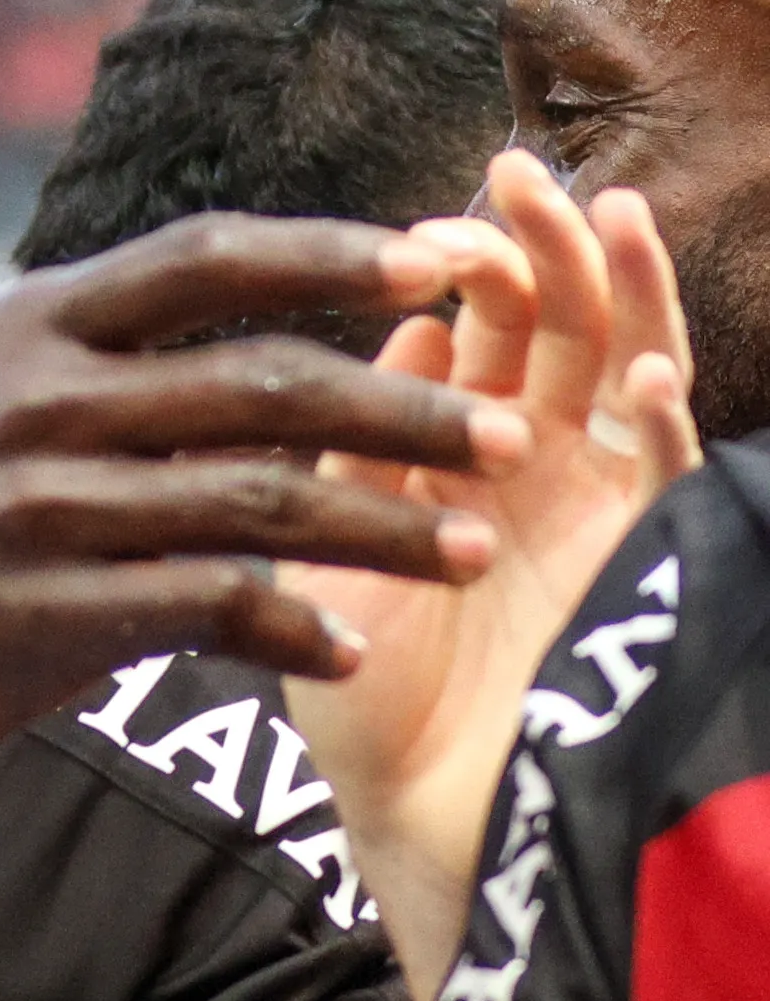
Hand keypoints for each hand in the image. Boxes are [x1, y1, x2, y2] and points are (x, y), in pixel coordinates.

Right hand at [0, 215, 525, 906]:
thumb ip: (78, 367)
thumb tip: (233, 344)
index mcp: (19, 331)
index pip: (208, 258)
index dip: (338, 252)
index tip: (449, 257)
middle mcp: (34, 401)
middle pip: (267, 378)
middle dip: (407, 404)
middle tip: (508, 429)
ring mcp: (38, 507)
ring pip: (263, 496)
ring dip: (385, 525)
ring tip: (471, 546)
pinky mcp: (44, 614)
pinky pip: (212, 607)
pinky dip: (296, 627)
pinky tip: (349, 648)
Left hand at [282, 154, 695, 997]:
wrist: (421, 829)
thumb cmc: (367, 699)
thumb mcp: (338, 553)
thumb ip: (353, 453)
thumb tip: (401, 338)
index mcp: (457, 460)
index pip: (477, 334)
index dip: (460, 266)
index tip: (431, 211)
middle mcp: (539, 476)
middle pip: (558, 331)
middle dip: (543, 250)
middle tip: (517, 171)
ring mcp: (600, 517)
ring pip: (625, 379)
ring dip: (620, 299)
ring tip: (606, 216)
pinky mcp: (645, 570)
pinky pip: (662, 484)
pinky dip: (655, 428)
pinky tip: (637, 380)